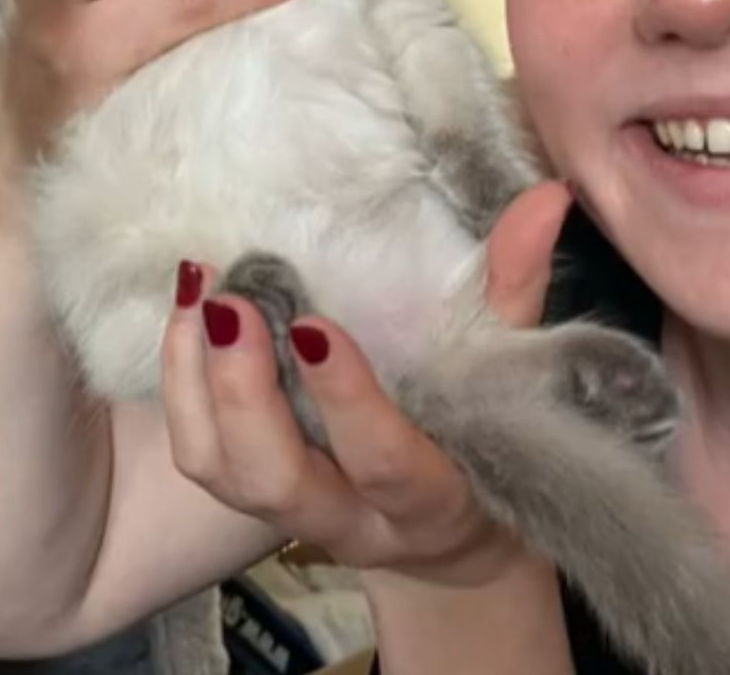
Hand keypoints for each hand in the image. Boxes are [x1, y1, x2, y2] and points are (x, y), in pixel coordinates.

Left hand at [161, 181, 571, 586]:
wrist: (450, 531)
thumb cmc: (489, 436)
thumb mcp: (512, 374)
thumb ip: (516, 286)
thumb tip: (547, 198)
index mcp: (428, 495)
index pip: (382, 460)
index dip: (346, 401)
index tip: (312, 325)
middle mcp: (350, 518)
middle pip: (276, 480)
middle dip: (244, 394)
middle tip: (229, 302)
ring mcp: (292, 514)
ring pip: (221, 474)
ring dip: (195, 386)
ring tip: (197, 297)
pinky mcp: (251, 495)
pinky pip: (199, 457)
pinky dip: (181, 388)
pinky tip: (186, 317)